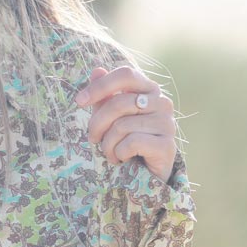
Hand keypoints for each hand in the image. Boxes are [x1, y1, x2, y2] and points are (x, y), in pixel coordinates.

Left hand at [75, 65, 177, 182]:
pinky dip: (119, 153)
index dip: (100, 86)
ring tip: (110, 153)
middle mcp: (162, 103)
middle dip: (97, 124)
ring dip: (107, 144)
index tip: (79, 102)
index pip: (126, 74)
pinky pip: (132, 143)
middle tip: (93, 139)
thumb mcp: (113, 119)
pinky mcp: (166, 145)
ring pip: (122, 126)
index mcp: (149, 90)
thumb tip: (96, 71)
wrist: (148, 175)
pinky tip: (122, 159)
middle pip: (118, 103)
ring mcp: (167, 124)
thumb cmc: (127, 143)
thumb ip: (106, 97)